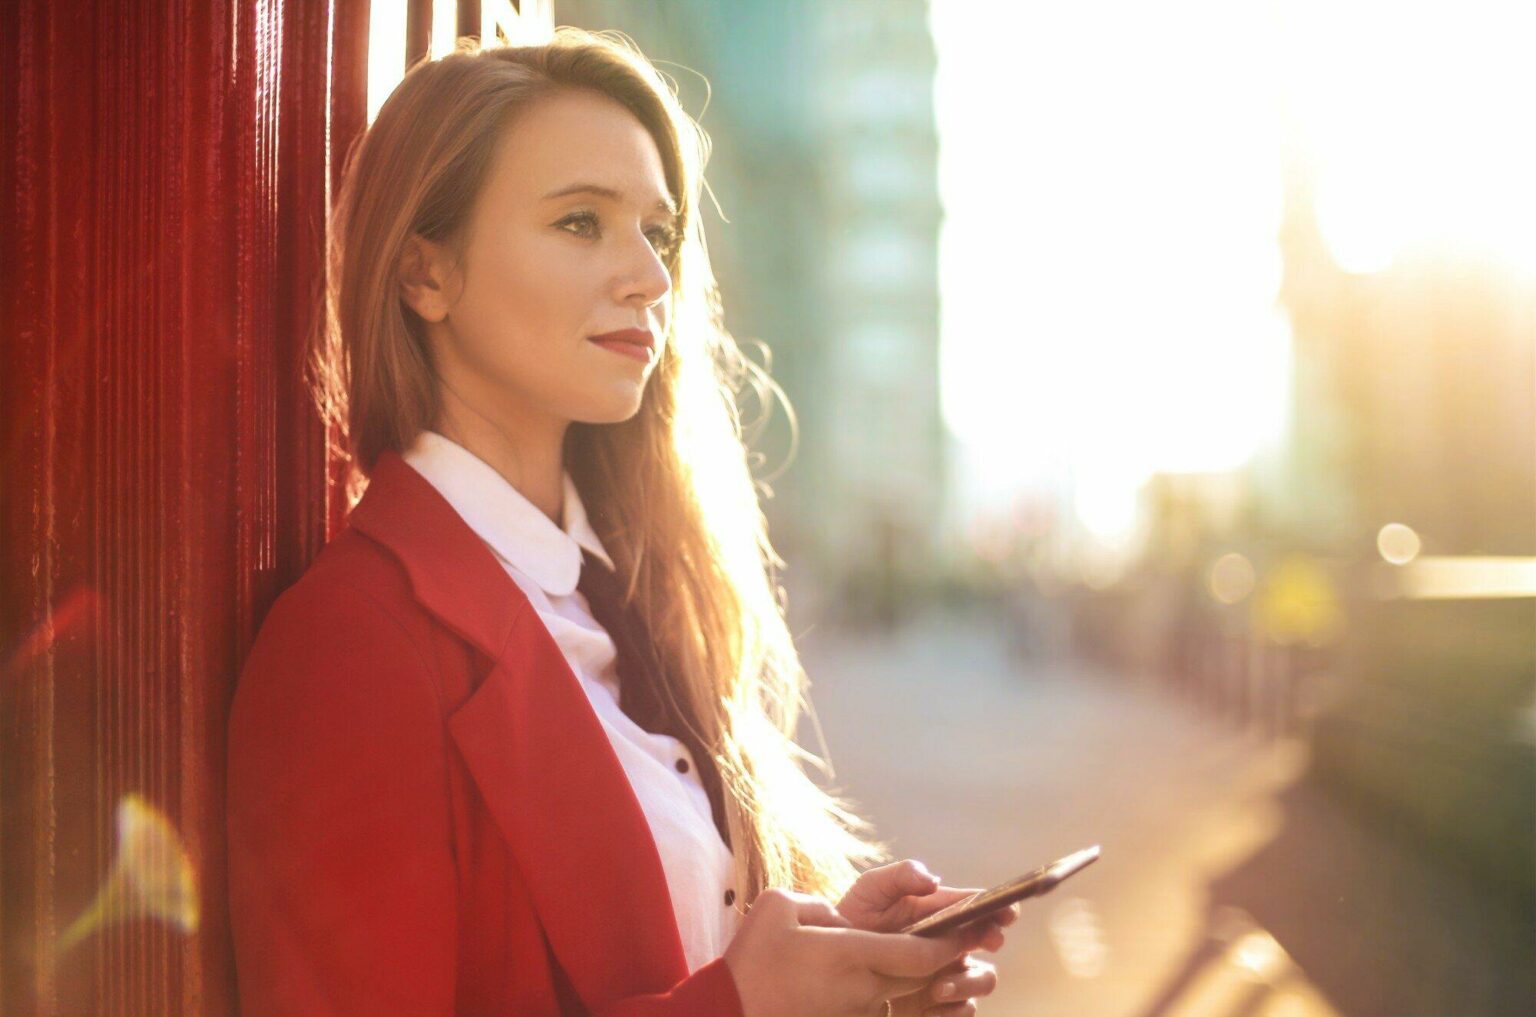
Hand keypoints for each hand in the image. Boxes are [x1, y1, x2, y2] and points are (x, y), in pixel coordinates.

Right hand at [723, 887, 974, 1016]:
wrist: (730, 1015)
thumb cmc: (751, 962)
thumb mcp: (778, 908)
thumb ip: (819, 903)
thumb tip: (842, 920)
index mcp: (851, 955)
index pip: (920, 952)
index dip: (953, 941)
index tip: (975, 927)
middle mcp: (863, 988)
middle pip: (924, 976)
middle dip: (956, 958)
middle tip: (982, 939)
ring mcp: (857, 1012)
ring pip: (908, 995)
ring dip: (933, 981)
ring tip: (954, 966)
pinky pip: (887, 1010)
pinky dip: (906, 999)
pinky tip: (919, 987)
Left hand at [836, 860, 1018, 1014]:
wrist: (832, 962)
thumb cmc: (854, 918)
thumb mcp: (871, 889)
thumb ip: (901, 875)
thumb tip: (935, 881)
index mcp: (942, 912)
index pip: (979, 906)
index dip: (999, 906)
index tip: (1004, 912)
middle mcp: (951, 943)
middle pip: (990, 941)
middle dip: (993, 940)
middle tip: (986, 940)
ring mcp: (947, 973)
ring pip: (982, 979)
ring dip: (968, 982)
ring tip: (938, 987)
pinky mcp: (937, 1003)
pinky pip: (962, 1011)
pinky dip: (952, 1010)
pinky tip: (928, 1005)